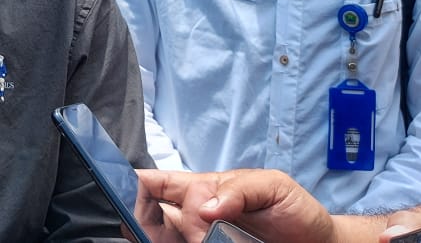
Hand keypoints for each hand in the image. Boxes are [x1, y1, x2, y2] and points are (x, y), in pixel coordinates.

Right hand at [134, 168, 340, 242]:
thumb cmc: (296, 210)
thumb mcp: (273, 186)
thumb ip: (240, 189)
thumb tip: (205, 206)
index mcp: (205, 190)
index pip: (159, 183)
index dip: (137, 185)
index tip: (124, 191)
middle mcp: (196, 218)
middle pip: (153, 216)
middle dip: (146, 220)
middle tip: (169, 230)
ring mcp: (204, 240)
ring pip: (165, 239)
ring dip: (159, 238)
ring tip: (185, 239)